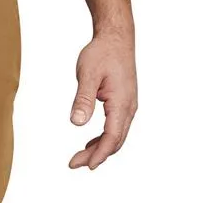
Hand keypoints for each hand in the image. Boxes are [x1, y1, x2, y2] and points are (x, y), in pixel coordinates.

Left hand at [69, 29, 137, 170]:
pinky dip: (103, 139)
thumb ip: (83, 99)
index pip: (112, 136)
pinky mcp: (123, 103)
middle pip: (115, 141)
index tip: (87, 165)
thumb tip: (78, 122)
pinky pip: (115, 127)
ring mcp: (128, 105)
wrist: (116, 37)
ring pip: (116, 136)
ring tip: (79, 158)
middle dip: (96, 155)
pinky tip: (89, 144)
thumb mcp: (88, 75)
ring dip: (99, 149)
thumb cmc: (102, 53)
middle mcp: (129, 107)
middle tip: (73, 164)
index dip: (100, 153)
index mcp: (122, 102)